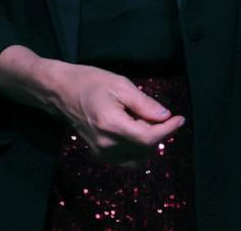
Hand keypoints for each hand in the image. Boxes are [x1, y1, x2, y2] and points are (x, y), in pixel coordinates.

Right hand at [44, 63, 184, 167]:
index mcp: (112, 126)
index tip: (180, 118)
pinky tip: (134, 129)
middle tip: (157, 113)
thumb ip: (144, 104)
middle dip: (158, 132)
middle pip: (146, 148)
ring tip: (143, 120)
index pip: (149, 138)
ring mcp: (102, 153)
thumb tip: (165, 117)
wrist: (61, 92)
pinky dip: (138, 148)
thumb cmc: (90, 82)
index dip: (168, 130)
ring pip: (139, 157)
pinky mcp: (100, 156)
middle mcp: (107, 145)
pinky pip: (128, 159)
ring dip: (149, 142)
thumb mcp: (120, 85)